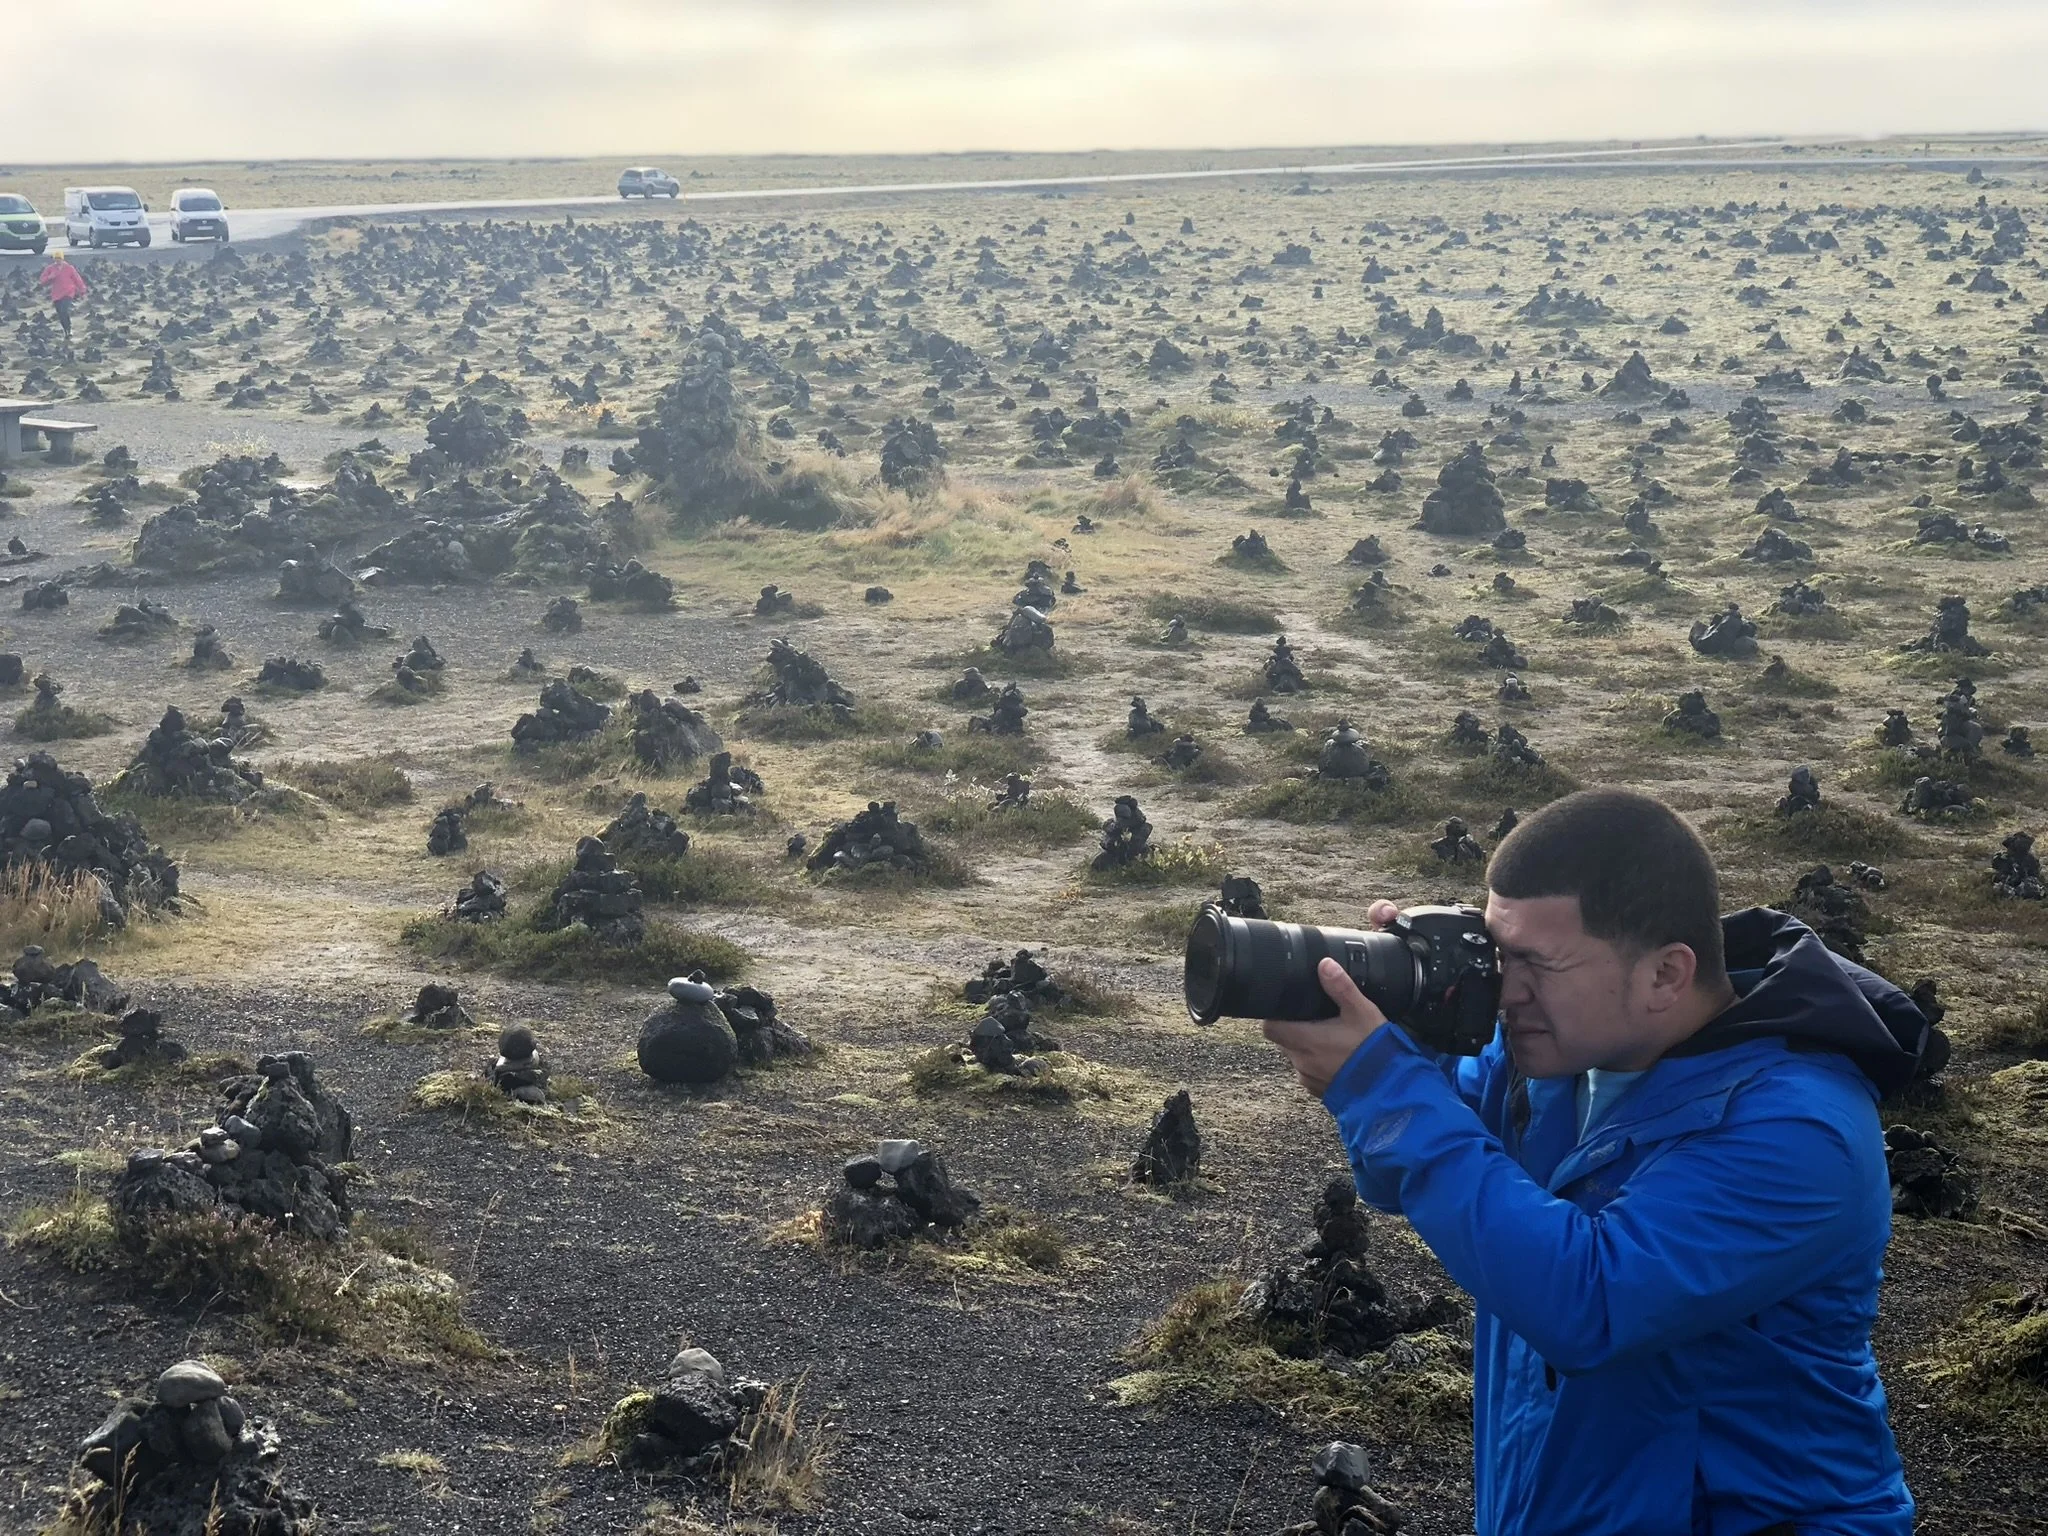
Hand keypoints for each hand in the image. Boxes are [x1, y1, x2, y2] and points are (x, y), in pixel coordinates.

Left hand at [1263, 956, 1389, 1099]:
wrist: (1392, 1089)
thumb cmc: (1375, 1051)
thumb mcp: (1361, 1012)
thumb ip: (1341, 987)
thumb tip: (1325, 965)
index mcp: (1306, 1040)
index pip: (1270, 1027)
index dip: (1275, 1016)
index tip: (1288, 1007)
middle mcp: (1302, 1062)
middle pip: (1283, 1041)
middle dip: (1294, 1029)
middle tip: (1314, 1018)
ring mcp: (1310, 1078)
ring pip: (1297, 1057)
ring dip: (1306, 1047)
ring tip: (1329, 1037)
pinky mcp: (1320, 1091)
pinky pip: (1310, 1073)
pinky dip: (1318, 1064)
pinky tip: (1337, 1057)